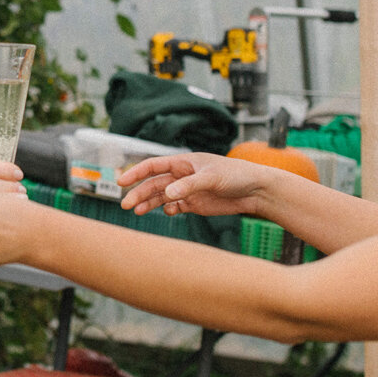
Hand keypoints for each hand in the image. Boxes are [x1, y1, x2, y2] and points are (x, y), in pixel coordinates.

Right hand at [118, 153, 267, 216]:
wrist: (256, 191)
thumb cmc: (236, 175)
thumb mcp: (212, 177)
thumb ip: (189, 186)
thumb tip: (167, 195)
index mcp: (184, 162)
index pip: (154, 166)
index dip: (136, 173)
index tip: (121, 181)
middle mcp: (183, 175)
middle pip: (154, 184)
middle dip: (139, 193)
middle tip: (126, 205)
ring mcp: (188, 190)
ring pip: (162, 197)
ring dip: (149, 203)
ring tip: (137, 212)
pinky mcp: (195, 204)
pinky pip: (175, 207)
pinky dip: (168, 210)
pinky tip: (167, 213)